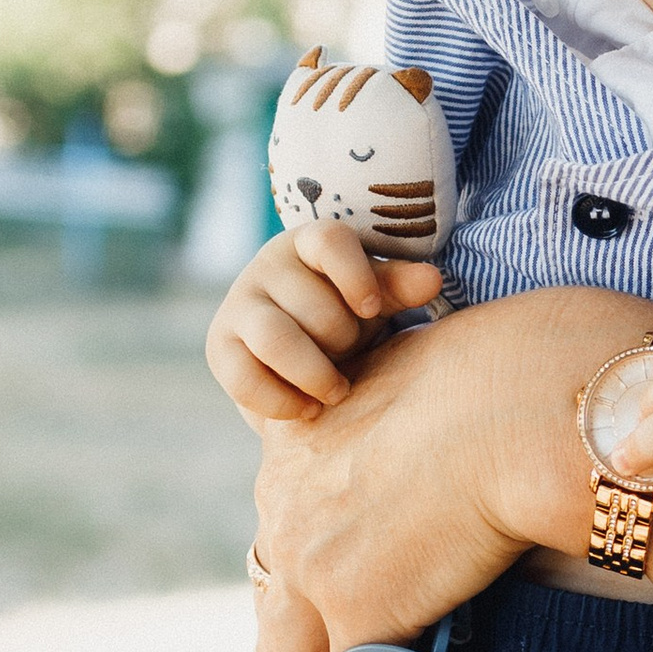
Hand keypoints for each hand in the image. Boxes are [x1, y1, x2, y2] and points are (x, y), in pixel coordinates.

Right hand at [206, 224, 442, 423]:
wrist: (301, 358)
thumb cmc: (347, 315)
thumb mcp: (374, 299)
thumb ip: (400, 287)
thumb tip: (431, 279)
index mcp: (309, 243)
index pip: (329, 241)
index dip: (355, 275)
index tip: (372, 309)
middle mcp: (267, 267)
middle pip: (311, 304)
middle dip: (342, 340)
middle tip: (354, 356)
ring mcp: (238, 305)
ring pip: (275, 339)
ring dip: (315, 373)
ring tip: (338, 391)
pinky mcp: (220, 348)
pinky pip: (244, 378)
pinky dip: (282, 401)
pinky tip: (309, 410)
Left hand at [247, 285, 652, 651]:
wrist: (526, 403)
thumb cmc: (511, 377)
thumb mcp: (432, 387)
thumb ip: (418, 430)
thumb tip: (462, 450)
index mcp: (299, 443)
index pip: (288, 530)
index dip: (311, 579)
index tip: (336, 602)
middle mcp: (286, 505)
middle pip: (275, 605)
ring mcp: (313, 563)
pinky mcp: (356, 610)